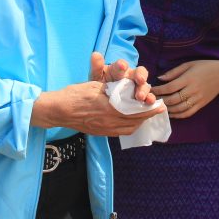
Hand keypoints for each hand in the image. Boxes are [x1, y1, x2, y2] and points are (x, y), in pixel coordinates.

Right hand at [31, 81, 163, 136]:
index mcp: (109, 108)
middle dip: (148, 115)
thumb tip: (127, 88)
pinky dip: (129, 126)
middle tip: (158, 110)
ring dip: (139, 121)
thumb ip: (112, 89)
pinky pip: (120, 132)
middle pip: (135, 121)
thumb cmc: (75, 94)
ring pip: (128, 128)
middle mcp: (109, 121)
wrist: (58, 110)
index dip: (149, 109)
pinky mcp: (99, 132)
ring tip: (146, 115)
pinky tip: (130, 120)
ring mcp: (104, 129)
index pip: (135, 110)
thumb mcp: (95, 85)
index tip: (160, 105)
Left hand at [89, 52, 152, 102]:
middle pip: (139, 73)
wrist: (101, 106)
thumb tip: (95, 54)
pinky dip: (151, 101)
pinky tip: (152, 103)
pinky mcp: (142, 100)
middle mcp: (131, 77)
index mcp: (118, 70)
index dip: (121, 65)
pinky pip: (148, 99)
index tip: (122, 66)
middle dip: (140, 75)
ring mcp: (137, 88)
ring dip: (145, 90)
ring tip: (142, 97)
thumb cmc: (99, 88)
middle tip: (140, 80)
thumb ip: (96, 68)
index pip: (121, 65)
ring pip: (144, 86)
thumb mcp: (95, 78)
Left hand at [152, 60, 218, 118]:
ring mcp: (197, 99)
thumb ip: (173, 72)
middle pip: (173, 99)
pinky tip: (170, 113)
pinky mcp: (201, 105)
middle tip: (152, 100)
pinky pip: (188, 113)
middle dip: (161, 100)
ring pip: (179, 108)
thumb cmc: (204, 67)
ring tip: (159, 106)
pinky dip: (178, 115)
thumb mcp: (188, 64)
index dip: (159, 90)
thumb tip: (160, 78)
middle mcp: (192, 90)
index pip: (170, 87)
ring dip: (167, 109)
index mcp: (188, 79)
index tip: (151, 90)